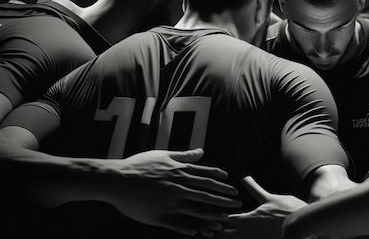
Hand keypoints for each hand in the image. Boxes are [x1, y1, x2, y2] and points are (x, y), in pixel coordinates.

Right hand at [107, 148, 241, 235]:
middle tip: (238, 203)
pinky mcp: (158, 215)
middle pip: (206, 194)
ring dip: (212, 215)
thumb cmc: (139, 165)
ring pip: (196, 210)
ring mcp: (169, 202)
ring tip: (225, 220)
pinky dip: (188, 229)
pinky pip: (177, 224)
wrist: (116, 179)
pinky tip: (198, 233)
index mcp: (179, 172)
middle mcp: (177, 186)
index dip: (221, 183)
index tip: (233, 188)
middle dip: (224, 199)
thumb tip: (202, 151)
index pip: (206, 178)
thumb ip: (184, 155)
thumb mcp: (164, 155)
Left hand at [213, 176, 306, 238]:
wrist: (303, 226)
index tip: (218, 216)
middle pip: (224, 236)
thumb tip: (245, 178)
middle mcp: (247, 233)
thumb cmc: (287, 211)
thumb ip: (254, 189)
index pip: (225, 220)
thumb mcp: (269, 198)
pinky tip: (247, 236)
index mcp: (247, 220)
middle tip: (218, 227)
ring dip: (230, 236)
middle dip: (220, 231)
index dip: (220, 218)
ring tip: (230, 232)